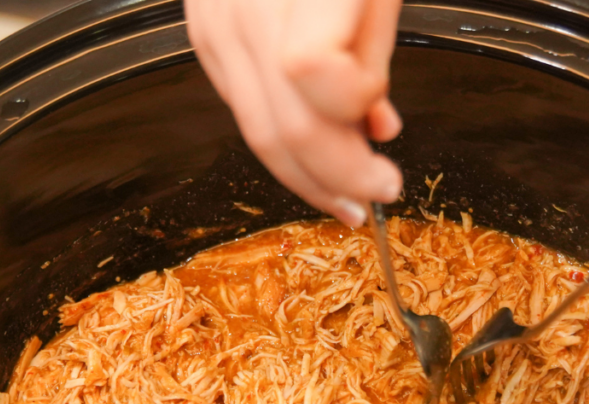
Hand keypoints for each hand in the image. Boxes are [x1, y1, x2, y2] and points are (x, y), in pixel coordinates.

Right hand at [185, 0, 403, 226]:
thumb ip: (376, 49)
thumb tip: (377, 129)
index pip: (311, 66)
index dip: (352, 102)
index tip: (385, 118)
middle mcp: (244, 6)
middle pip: (282, 124)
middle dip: (337, 178)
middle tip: (377, 197)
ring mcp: (215, 23)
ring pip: (254, 130)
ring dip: (306, 177)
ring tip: (348, 199)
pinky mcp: (203, 34)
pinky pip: (241, 106)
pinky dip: (280, 140)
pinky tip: (313, 156)